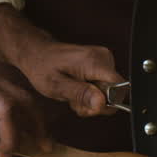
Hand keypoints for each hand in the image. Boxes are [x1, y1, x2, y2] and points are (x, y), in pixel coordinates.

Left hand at [0, 4, 123, 116]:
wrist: (36, 53)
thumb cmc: (42, 67)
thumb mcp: (57, 86)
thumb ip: (81, 94)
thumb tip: (102, 103)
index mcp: (95, 62)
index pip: (120, 89)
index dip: (106, 103)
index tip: (86, 104)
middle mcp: (104, 58)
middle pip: (114, 93)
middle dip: (94, 104)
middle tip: (74, 100)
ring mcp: (104, 60)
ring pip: (108, 93)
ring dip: (90, 100)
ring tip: (71, 93)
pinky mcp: (101, 64)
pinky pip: (103, 87)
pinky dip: (89, 94)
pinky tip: (75, 90)